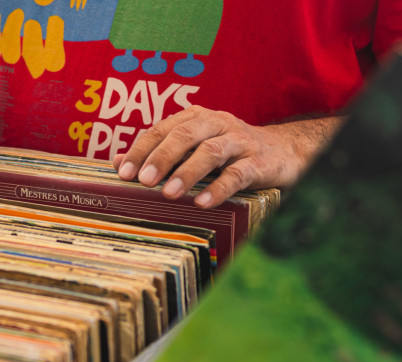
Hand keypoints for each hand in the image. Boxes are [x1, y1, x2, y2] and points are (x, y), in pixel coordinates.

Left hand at [113, 105, 308, 208]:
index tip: (124, 172)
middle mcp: (217, 124)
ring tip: (169, 194)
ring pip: (211, 152)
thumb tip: (117, 163)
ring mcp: (240, 142)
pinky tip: (203, 203)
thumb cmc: (229, 152)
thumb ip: (158, 154)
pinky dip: (220, 189)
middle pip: (185, 135)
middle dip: (162, 157)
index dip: (141, 149)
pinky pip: (238, 174)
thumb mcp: (193, 149)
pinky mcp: (260, 162)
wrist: (284, 152)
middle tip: (143, 181)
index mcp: (196, 118)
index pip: (162, 129)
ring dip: (188, 172)